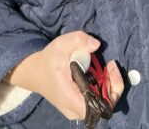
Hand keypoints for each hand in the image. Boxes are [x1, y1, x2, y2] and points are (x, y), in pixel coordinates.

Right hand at [6, 31, 124, 119]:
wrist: (35, 72)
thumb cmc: (48, 60)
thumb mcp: (60, 45)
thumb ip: (78, 40)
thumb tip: (96, 44)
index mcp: (70, 98)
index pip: (99, 108)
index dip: (111, 91)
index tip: (109, 69)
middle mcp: (74, 109)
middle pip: (104, 107)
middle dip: (113, 85)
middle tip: (110, 65)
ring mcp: (76, 110)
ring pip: (102, 105)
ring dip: (109, 86)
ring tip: (107, 67)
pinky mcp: (78, 106)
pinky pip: (97, 102)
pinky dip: (103, 88)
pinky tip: (101, 73)